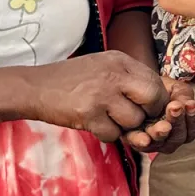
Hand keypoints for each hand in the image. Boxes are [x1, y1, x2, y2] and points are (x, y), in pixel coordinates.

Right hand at [27, 51, 168, 142]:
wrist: (37, 86)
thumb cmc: (72, 77)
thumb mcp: (104, 64)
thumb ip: (127, 75)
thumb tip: (154, 93)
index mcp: (121, 60)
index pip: (155, 79)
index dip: (157, 98)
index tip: (151, 107)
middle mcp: (115, 74)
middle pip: (152, 97)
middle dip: (149, 113)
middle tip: (138, 117)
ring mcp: (102, 94)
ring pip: (133, 120)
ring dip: (126, 126)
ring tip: (111, 119)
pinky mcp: (88, 114)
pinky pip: (112, 134)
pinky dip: (108, 135)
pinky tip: (97, 124)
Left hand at [123, 77, 194, 153]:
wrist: (142, 90)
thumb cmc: (163, 91)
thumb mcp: (177, 88)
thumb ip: (184, 95)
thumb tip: (186, 104)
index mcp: (185, 125)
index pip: (194, 127)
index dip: (193, 117)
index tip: (190, 104)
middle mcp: (172, 137)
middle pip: (179, 137)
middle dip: (177, 121)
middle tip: (174, 108)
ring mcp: (156, 142)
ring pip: (162, 143)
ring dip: (161, 133)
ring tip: (161, 125)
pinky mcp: (138, 142)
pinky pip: (140, 145)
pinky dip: (142, 142)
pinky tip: (144, 139)